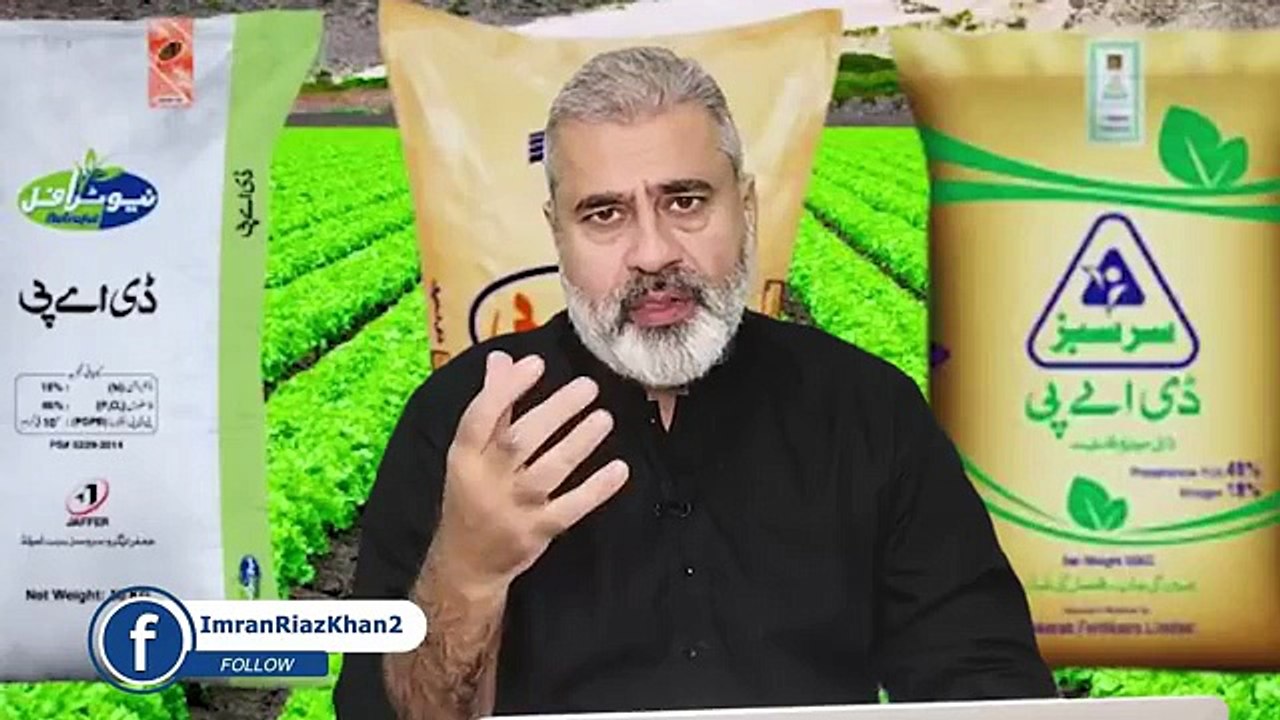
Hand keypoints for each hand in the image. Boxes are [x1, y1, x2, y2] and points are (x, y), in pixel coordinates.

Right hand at [431, 350, 628, 596]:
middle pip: (520, 441)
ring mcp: (513, 508)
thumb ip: (490, 407)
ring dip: (579, 442)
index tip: (536, 364)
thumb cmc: (471, 497)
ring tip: (603, 418)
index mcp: (464, 457)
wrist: (467, 564)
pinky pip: (570, 508)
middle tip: (588, 387)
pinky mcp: (537, 532)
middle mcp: (487, 481)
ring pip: (548, 472)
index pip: (480, 417)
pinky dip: (596, 490)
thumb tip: (502, 360)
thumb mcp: (468, 455)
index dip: (507, 389)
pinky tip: (619, 470)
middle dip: (556, 411)